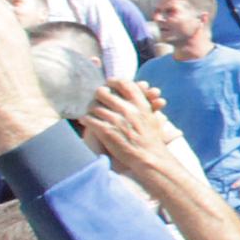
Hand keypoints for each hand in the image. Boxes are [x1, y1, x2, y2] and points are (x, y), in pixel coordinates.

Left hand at [75, 83, 192, 184]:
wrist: (149, 157)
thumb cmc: (152, 138)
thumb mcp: (153, 116)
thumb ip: (145, 103)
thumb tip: (140, 91)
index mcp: (140, 104)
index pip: (124, 83)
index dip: (113, 82)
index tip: (109, 84)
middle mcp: (128, 109)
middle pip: (104, 92)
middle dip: (98, 95)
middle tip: (97, 99)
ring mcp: (116, 120)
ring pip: (94, 106)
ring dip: (91, 109)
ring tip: (91, 113)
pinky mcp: (106, 131)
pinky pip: (89, 119)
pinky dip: (86, 119)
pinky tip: (86, 121)